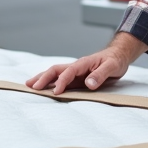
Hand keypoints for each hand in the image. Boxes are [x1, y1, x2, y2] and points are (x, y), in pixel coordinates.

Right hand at [26, 33, 147, 94]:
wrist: (118, 56)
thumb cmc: (115, 60)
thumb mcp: (112, 66)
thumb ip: (100, 75)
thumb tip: (89, 84)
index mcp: (83, 63)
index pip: (68, 72)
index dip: (61, 82)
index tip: (56, 92)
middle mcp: (76, 67)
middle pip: (56, 70)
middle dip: (43, 78)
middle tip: (32, 87)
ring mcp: (75, 72)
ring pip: (55, 74)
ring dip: (43, 79)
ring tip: (29, 86)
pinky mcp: (76, 78)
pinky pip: (61, 80)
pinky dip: (50, 83)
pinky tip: (43, 88)